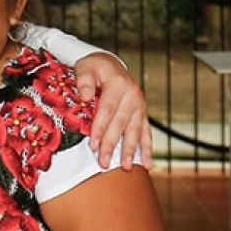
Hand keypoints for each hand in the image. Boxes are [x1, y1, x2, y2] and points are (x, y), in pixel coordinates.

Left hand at [75, 53, 151, 169]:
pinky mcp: (142, 112)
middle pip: (121, 124)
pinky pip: (146, 132)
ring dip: (131, 150)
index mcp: (118, 85)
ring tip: (127, 167)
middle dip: (112, 145)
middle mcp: (133, 95)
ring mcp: (140, 105)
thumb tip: (85, 97)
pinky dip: (146, 148)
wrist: (109, 63)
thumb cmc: (94, 67)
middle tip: (104, 162)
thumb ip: (84, 81)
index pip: (107, 111)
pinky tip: (147, 163)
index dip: (100, 129)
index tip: (94, 145)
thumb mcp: (85, 67)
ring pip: (135, 131)